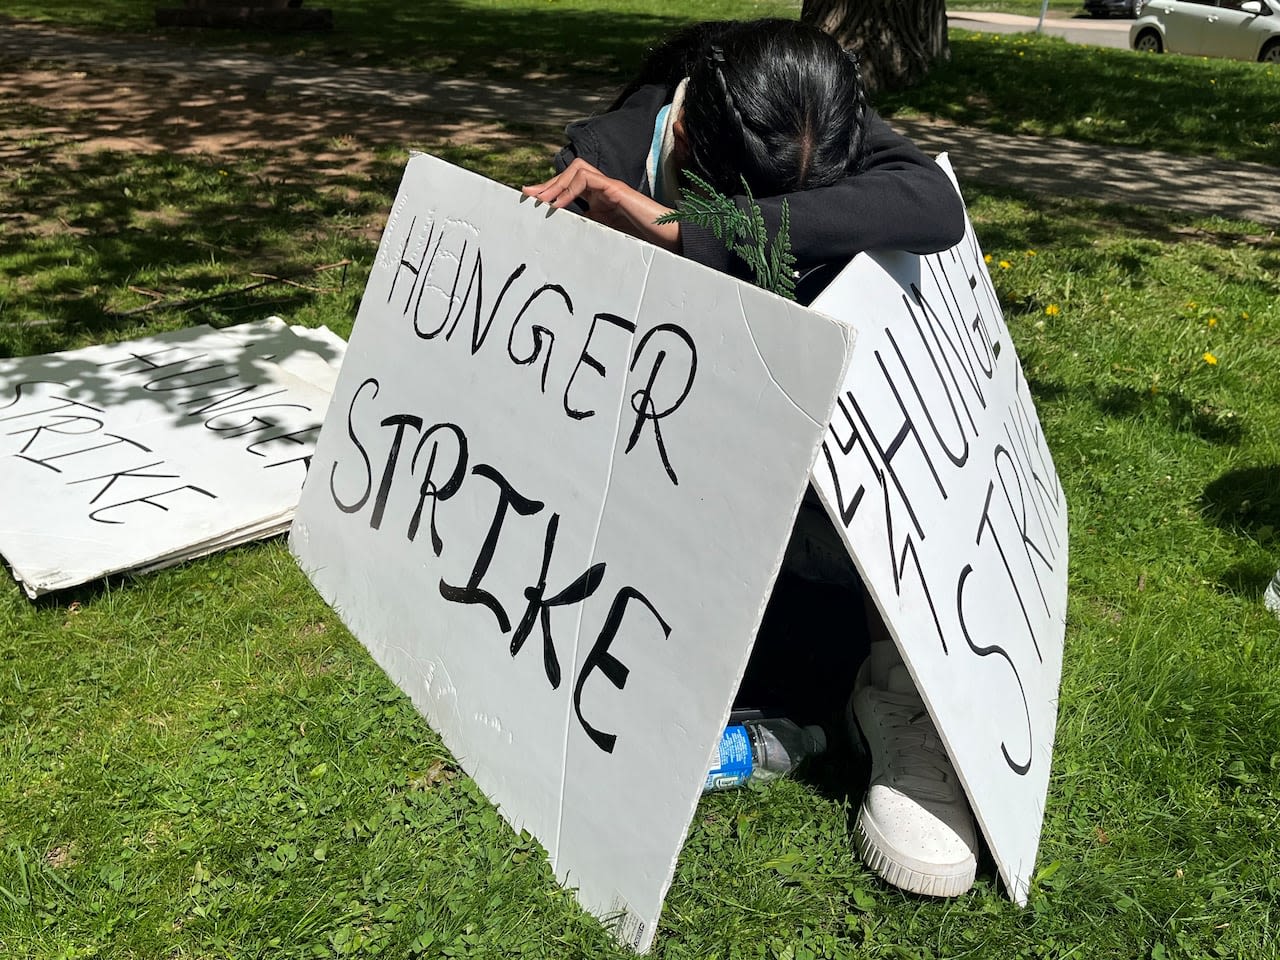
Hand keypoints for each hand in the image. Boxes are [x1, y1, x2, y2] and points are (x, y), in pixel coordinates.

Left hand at [523, 159, 680, 251]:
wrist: (667, 237)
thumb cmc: (642, 238)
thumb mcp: (606, 234)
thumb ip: (589, 229)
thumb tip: (563, 234)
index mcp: (601, 199)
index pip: (570, 185)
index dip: (550, 190)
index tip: (531, 199)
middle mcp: (604, 188)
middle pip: (571, 172)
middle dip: (547, 183)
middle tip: (528, 195)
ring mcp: (611, 186)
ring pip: (578, 168)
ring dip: (558, 183)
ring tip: (544, 201)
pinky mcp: (617, 189)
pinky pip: (588, 180)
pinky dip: (571, 189)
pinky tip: (561, 205)